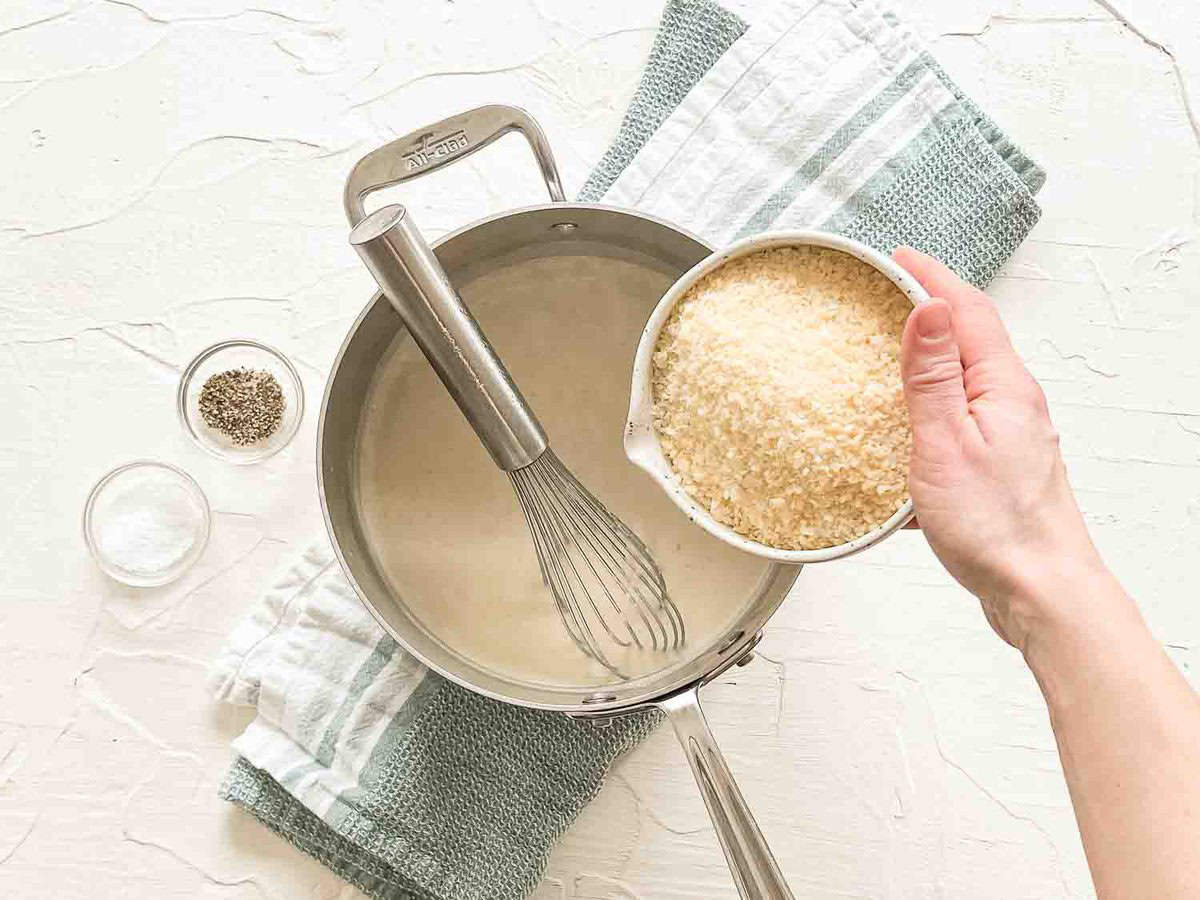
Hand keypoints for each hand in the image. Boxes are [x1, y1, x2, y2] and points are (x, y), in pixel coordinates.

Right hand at [893, 248, 1105, 651]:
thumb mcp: (946, 442)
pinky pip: (960, 420)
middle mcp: (1013, 404)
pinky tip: (905, 430)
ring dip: (927, 361)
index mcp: (1004, 387)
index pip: (967, 310)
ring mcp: (1009, 436)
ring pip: (964, 382)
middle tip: (886, 295)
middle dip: (928, 311)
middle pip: (970, 339)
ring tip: (887, 354)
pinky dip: (929, 410)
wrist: (1040, 590)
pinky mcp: (998, 466)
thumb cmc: (997, 526)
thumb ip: (932, 376)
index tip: (896, 256)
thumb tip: (926, 308)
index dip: (930, 277)